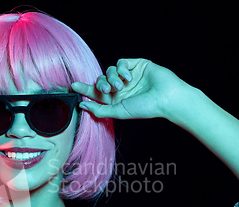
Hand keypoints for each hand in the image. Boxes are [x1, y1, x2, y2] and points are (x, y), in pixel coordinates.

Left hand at [71, 59, 191, 120]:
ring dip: (112, 77)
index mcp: (116, 100)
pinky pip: (120, 63)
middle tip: (106, 89)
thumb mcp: (119, 111)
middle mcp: (121, 88)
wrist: (166, 97)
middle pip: (100, 80)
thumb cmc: (145, 108)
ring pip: (108, 70)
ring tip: (121, 86)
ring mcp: (128, 76)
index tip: (73, 86)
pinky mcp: (136, 65)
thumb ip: (100, 109)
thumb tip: (82, 106)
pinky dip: (121, 69)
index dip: (84, 89)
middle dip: (100, 84)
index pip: (96, 93)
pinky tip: (129, 77)